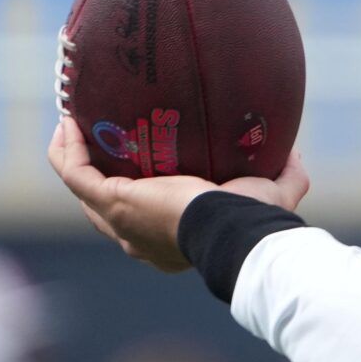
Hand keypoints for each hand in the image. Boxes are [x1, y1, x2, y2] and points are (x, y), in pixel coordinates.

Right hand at [46, 116, 309, 271]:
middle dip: (94, 172)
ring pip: (81, 189)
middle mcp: (137, 238)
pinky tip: (69, 120)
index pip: (142, 221)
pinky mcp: (110, 203)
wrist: (233, 229)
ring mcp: (119, 222)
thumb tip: (294, 151)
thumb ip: (285, 176)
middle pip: (101, 207)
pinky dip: (66, 148)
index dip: (132, 191)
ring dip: (71, 155)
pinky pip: (74, 173)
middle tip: (96, 135)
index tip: (134, 159)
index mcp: (170, 242)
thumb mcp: (272, 194)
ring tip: (73, 123)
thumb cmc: (252, 220)